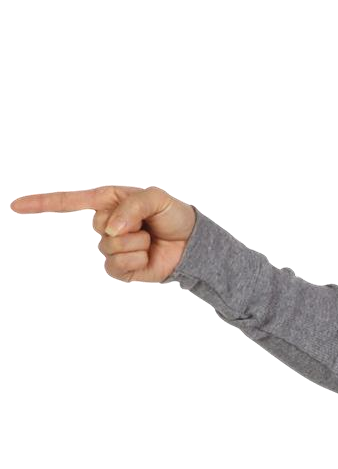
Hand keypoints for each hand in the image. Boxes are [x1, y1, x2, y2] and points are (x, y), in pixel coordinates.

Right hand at [9, 184, 195, 283]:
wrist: (190, 242)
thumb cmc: (172, 214)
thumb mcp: (156, 198)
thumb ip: (132, 207)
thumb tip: (111, 229)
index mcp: (106, 201)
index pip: (67, 201)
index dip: (41, 203)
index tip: (15, 205)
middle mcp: (104, 224)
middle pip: (100, 228)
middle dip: (130, 225)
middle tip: (147, 225)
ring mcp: (110, 248)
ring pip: (111, 248)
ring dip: (137, 245)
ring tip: (149, 240)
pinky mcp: (119, 270)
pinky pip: (117, 267)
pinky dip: (137, 262)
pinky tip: (146, 258)